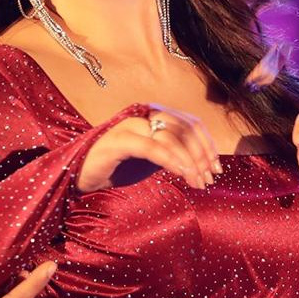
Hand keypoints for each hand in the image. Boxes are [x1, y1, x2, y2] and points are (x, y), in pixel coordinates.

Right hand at [78, 106, 222, 192]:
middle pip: (185, 128)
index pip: (190, 123)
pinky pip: (152, 147)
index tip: (217, 168)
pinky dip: (171, 161)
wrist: (81, 175)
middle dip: (202, 155)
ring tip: (197, 182)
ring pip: (171, 138)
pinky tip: (182, 175)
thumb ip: (174, 151)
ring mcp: (129, 126)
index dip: (208, 144)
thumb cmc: (117, 166)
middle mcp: (143, 115)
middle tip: (209, 179)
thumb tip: (206, 160)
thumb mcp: (152, 157)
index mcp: (153, 115)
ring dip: (190, 162)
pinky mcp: (118, 141)